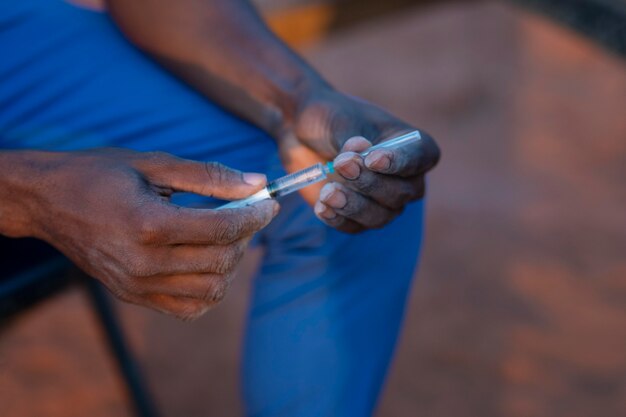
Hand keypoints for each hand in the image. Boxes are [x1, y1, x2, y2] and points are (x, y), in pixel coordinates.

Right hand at [25, 149, 277, 319]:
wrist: (47, 201)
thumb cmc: (98, 174)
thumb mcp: (154, 163)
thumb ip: (209, 175)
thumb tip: (257, 182)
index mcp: (148, 224)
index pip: (222, 229)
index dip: (255, 215)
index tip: (269, 203)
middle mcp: (143, 263)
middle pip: (221, 261)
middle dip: (245, 236)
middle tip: (247, 214)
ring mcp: (136, 286)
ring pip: (211, 291)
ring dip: (230, 263)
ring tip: (225, 237)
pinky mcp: (133, 296)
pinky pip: (189, 309)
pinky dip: (209, 290)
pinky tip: (206, 262)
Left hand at [280, 89, 439, 232]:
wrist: (303, 132)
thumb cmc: (330, 118)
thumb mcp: (340, 121)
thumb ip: (351, 141)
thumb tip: (358, 156)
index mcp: (412, 144)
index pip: (422, 158)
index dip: (400, 162)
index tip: (372, 159)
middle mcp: (405, 177)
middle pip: (401, 193)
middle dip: (369, 183)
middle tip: (340, 165)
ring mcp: (383, 200)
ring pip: (380, 216)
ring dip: (353, 206)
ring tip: (327, 192)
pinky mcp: (358, 216)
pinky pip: (356, 227)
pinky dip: (339, 219)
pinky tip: (321, 206)